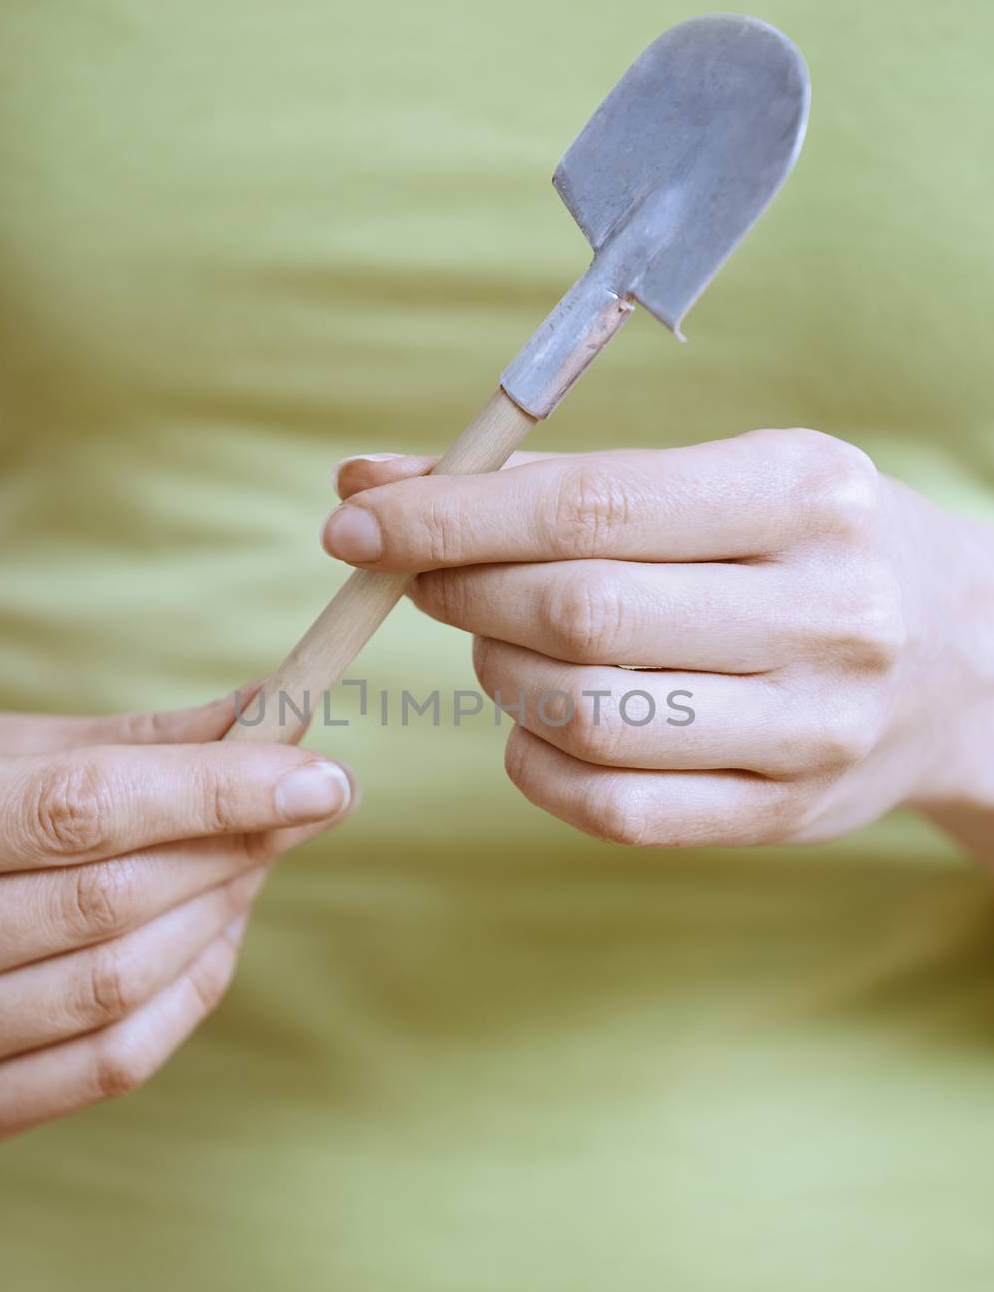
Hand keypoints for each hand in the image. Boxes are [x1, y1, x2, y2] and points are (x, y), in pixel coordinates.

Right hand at [0, 697, 353, 1141]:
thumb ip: (108, 745)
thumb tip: (256, 714)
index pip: (79, 810)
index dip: (212, 788)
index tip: (320, 769)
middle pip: (109, 901)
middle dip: (233, 843)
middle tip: (309, 798)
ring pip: (117, 986)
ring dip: (220, 913)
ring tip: (261, 853)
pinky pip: (104, 1065)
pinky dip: (185, 994)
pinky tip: (218, 932)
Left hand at [326, 432, 993, 856]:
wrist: (964, 660)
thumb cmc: (807, 549)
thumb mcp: (719, 478)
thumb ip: (553, 480)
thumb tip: (370, 477)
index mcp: (805, 494)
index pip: (591, 505)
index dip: (451, 517)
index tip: (357, 517)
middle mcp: (825, 612)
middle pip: (579, 613)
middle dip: (464, 593)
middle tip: (423, 578)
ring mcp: (812, 727)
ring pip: (587, 716)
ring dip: (498, 677)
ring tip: (497, 644)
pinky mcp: (785, 814)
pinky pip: (614, 808)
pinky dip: (537, 764)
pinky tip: (534, 724)